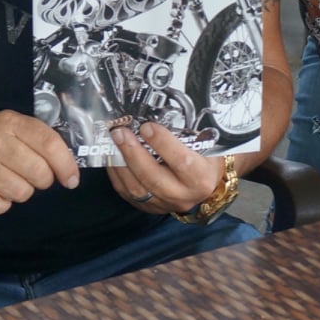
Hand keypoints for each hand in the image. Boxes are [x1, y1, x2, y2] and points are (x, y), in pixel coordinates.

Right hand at [0, 109, 79, 213]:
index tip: (71, 180)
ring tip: (3, 181)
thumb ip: (33, 139)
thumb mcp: (4, 125)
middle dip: (40, 182)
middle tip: (29, 178)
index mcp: (8, 122)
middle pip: (39, 174)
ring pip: (20, 193)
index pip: (49, 144)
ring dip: (17, 193)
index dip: (66, 166)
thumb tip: (67, 168)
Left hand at [108, 121, 224, 214]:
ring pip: (136, 188)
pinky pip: (126, 192)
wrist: (204, 184)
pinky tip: (113, 156)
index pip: (182, 161)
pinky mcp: (148, 207)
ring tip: (113, 141)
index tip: (147, 126)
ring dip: (120, 162)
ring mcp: (164, 204)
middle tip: (121, 132)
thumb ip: (188, 132)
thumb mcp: (206, 145)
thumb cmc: (204, 158)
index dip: (163, 144)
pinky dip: (117, 173)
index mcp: (201, 178)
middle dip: (133, 152)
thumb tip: (160, 112)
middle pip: (153, 177)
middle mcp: (183, 195)